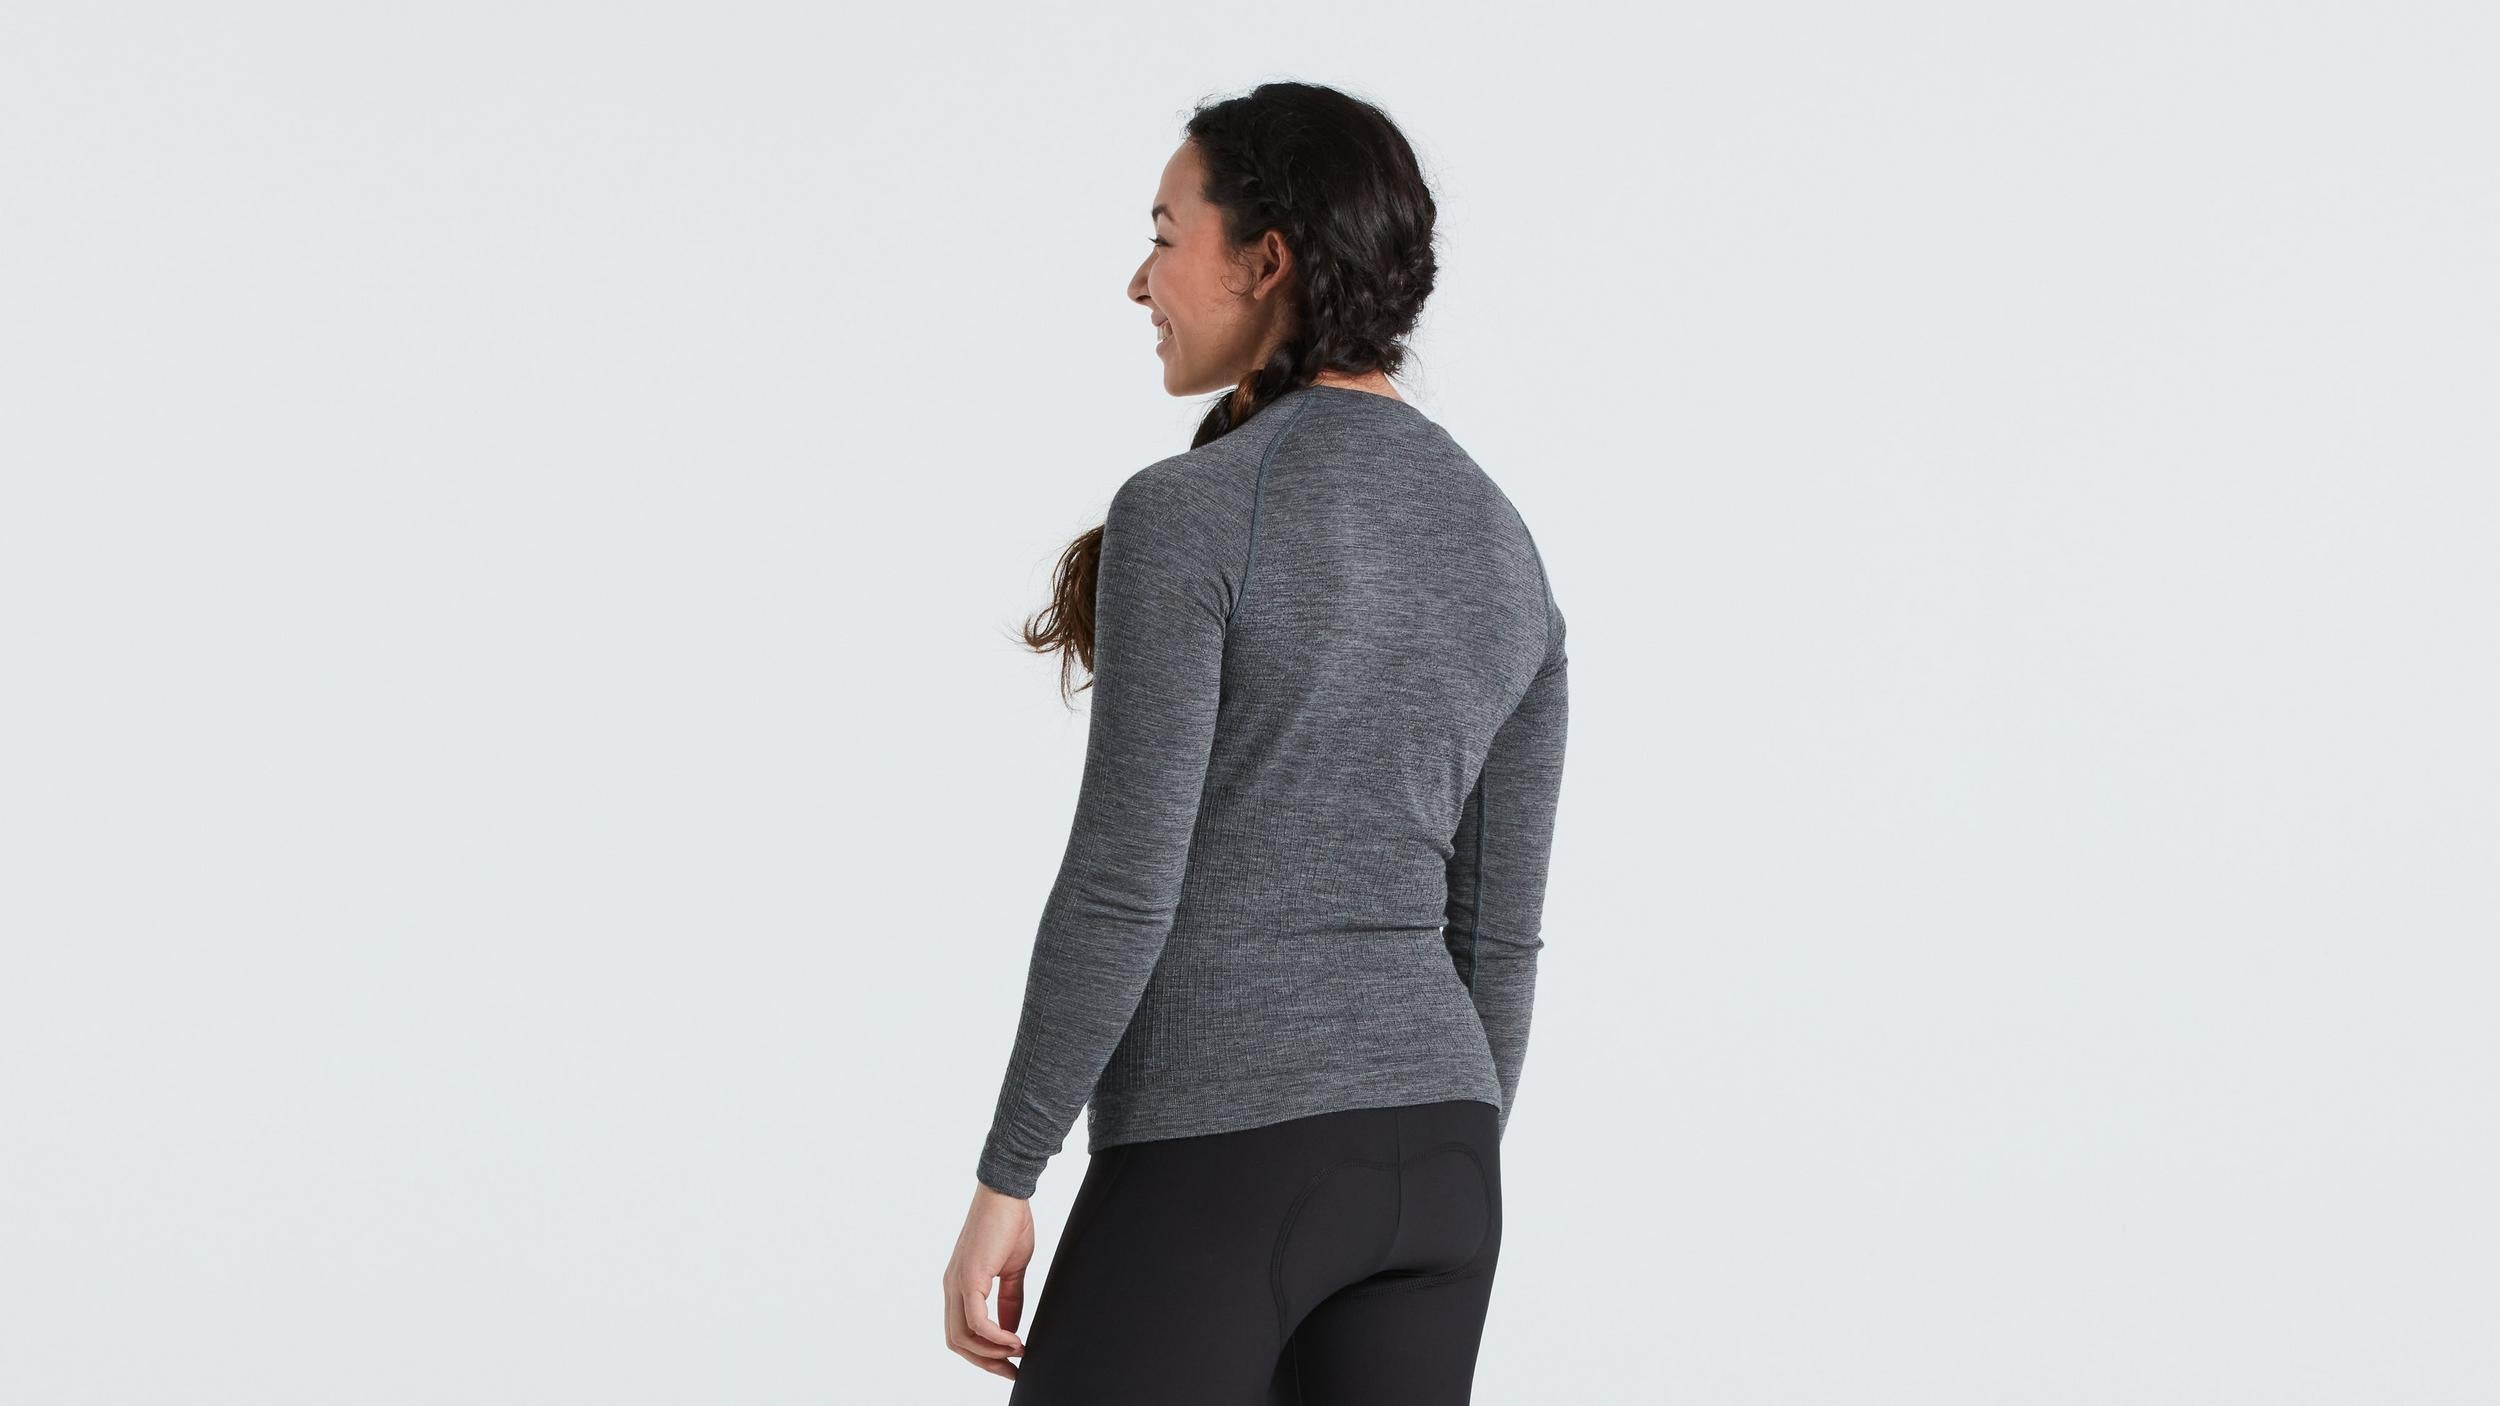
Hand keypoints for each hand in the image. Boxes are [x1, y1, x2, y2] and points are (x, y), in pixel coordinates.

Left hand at [943, 1181, 1033, 1378]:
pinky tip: (1014, 1340)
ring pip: (962, 1338)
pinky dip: (995, 1337)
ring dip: (990, 1353)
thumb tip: (1012, 1331)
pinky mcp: (969, 1278)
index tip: (1011, 1363)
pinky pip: (977, 1322)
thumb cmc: (1009, 1225)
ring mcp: (957, 1283)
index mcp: (959, 1286)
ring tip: (1017, 1354)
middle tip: (1013, 1371)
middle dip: (986, 1362)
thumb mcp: (1012, 1271)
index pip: (962, 1333)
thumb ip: (1010, 1301)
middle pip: (958, 1343)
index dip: (984, 1354)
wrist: (1007, 1194)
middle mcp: (952, 1288)